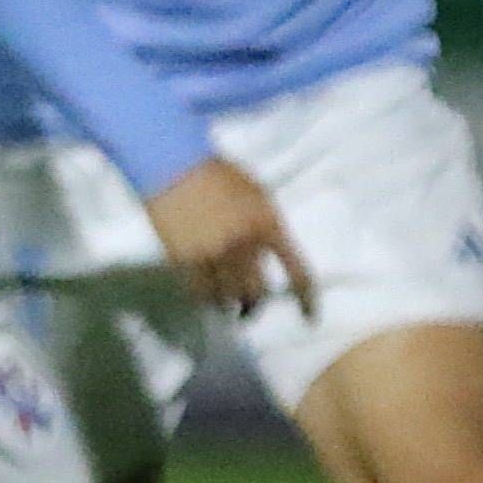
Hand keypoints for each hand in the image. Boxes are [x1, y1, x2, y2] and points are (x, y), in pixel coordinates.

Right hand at [145, 155, 318, 318]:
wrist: (173, 163)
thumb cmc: (219, 174)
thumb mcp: (258, 195)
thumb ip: (268, 227)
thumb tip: (269, 258)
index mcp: (269, 225)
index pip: (298, 273)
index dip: (307, 301)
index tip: (309, 318)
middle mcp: (245, 244)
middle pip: (259, 293)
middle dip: (255, 304)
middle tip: (250, 309)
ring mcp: (214, 253)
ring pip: (229, 298)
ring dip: (230, 305)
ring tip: (226, 306)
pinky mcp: (184, 258)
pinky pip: (200, 293)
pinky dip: (206, 300)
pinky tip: (207, 298)